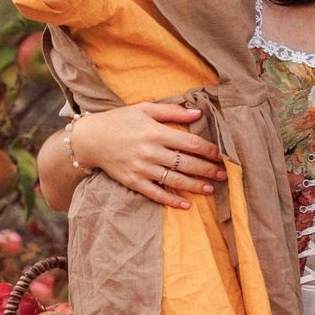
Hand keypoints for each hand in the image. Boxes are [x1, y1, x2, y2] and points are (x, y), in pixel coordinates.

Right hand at [71, 102, 225, 210]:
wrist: (89, 139)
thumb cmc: (119, 120)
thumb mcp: (145, 109)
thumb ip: (172, 112)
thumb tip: (198, 113)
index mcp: (155, 132)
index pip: (190, 142)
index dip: (209, 150)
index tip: (222, 154)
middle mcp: (150, 151)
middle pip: (186, 163)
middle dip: (208, 169)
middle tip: (225, 174)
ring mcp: (141, 168)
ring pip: (174, 180)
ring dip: (195, 185)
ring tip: (211, 188)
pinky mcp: (132, 181)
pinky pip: (155, 193)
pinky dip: (171, 200)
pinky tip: (186, 205)